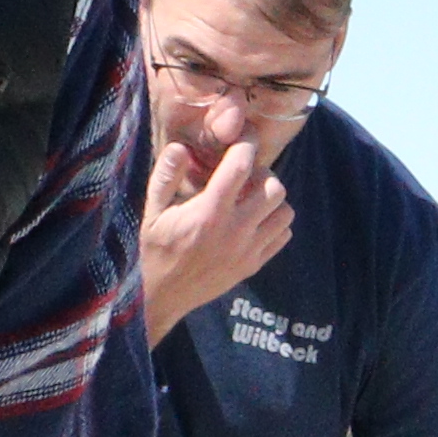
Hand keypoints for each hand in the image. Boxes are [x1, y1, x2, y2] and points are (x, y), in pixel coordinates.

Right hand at [139, 135, 294, 343]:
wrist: (164, 296)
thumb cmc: (156, 250)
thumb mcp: (152, 212)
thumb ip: (166, 177)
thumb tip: (181, 147)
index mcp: (208, 213)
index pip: (241, 167)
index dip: (246, 146)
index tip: (243, 140)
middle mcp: (235, 231)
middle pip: (274, 188)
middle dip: (262, 174)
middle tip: (246, 176)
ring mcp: (249, 250)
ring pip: (284, 212)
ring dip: (272, 200)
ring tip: (252, 199)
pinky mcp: (254, 264)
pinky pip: (282, 235)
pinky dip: (275, 223)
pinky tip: (254, 221)